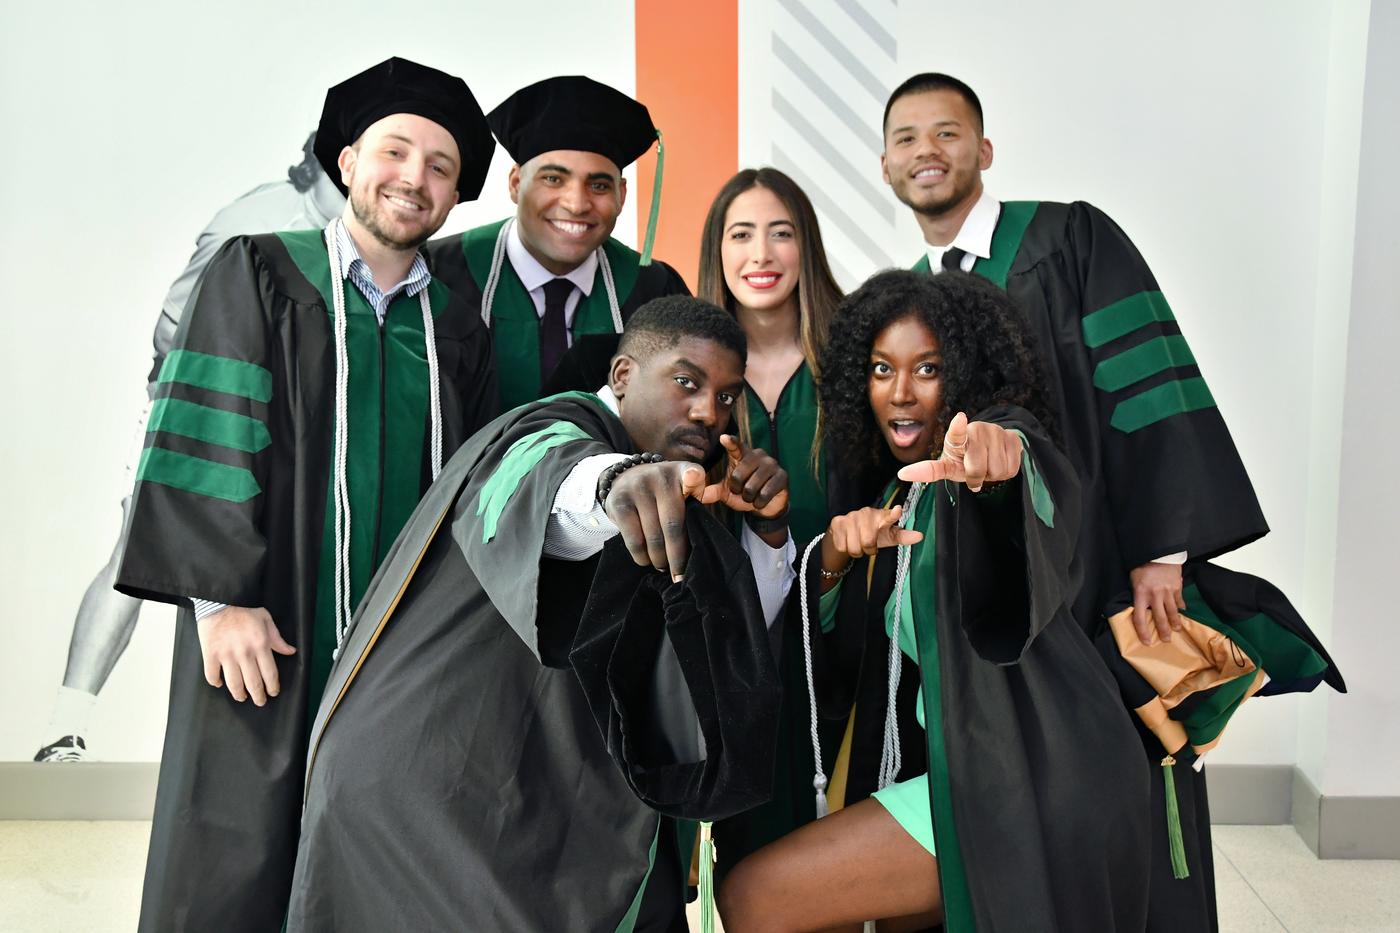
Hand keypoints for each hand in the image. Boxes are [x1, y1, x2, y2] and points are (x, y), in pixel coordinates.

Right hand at [196, 606, 296, 705]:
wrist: (219, 600)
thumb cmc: (243, 608)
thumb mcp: (266, 619)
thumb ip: (278, 639)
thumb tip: (290, 651)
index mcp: (261, 645)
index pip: (270, 673)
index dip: (272, 687)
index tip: (273, 692)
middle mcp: (245, 653)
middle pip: (254, 683)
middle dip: (259, 696)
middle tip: (260, 701)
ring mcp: (226, 655)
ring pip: (234, 684)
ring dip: (239, 694)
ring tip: (242, 697)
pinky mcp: (210, 654)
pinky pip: (212, 675)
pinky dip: (216, 683)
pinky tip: (220, 684)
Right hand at [603, 460, 708, 580]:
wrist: (624, 478)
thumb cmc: (662, 492)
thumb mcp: (680, 487)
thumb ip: (694, 503)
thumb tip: (702, 540)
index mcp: (681, 472)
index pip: (691, 473)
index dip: (693, 478)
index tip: (693, 479)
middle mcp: (660, 477)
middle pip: (672, 524)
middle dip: (677, 555)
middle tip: (680, 575)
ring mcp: (637, 489)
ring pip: (653, 536)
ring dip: (659, 559)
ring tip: (664, 567)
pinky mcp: (619, 503)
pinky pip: (634, 540)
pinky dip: (642, 556)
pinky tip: (647, 561)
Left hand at [695, 435, 790, 518]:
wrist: (765, 505)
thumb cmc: (743, 493)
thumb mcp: (726, 492)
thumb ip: (712, 491)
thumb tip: (697, 494)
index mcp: (742, 455)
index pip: (736, 447)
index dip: (731, 443)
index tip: (724, 438)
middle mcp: (758, 455)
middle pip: (739, 474)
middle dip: (737, 489)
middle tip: (742, 491)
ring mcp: (772, 464)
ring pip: (752, 486)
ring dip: (749, 497)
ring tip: (752, 496)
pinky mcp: (782, 476)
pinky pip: (765, 493)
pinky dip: (759, 502)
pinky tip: (761, 501)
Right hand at [819, 505, 924, 575]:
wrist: (846, 532)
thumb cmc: (872, 534)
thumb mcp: (888, 536)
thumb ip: (903, 536)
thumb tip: (920, 536)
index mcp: (881, 517)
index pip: (889, 516)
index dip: (893, 514)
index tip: (898, 510)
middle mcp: (866, 513)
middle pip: (868, 542)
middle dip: (868, 549)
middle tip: (869, 546)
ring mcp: (850, 517)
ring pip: (854, 547)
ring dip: (857, 551)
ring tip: (858, 544)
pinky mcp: (837, 522)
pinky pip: (842, 546)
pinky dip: (845, 548)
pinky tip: (847, 541)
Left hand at [895, 412, 1022, 491]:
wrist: (992, 453)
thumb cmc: (965, 460)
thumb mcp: (948, 466)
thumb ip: (928, 470)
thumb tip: (902, 474)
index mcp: (957, 437)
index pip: (957, 433)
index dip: (958, 427)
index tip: (960, 419)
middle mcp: (977, 430)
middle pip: (977, 467)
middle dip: (977, 477)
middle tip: (976, 472)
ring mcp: (996, 432)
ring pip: (997, 470)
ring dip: (993, 475)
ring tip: (988, 466)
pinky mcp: (1013, 438)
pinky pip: (1011, 468)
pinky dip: (1006, 472)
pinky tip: (1000, 462)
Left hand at [1129, 561, 1185, 644]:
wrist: (1158, 552)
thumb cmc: (1142, 566)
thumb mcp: (1134, 580)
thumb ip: (1137, 595)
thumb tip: (1140, 610)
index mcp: (1140, 594)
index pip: (1139, 618)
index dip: (1143, 632)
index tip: (1146, 641)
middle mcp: (1154, 595)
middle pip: (1160, 618)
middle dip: (1163, 632)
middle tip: (1166, 640)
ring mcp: (1167, 591)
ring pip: (1173, 612)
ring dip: (1175, 623)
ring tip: (1177, 630)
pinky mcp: (1177, 587)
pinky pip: (1180, 601)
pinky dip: (1181, 608)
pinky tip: (1183, 613)